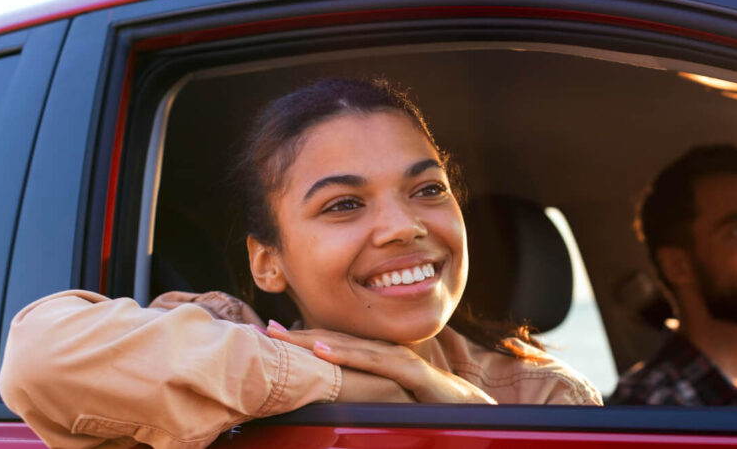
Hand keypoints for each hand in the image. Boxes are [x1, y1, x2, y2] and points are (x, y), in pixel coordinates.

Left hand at [265, 321, 495, 403]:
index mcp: (377, 359)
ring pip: (350, 347)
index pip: (334, 345)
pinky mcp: (411, 374)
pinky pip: (374, 363)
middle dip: (298, 335)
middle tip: (264, 329)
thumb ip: (368, 390)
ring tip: (283, 336)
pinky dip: (346, 356)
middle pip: (334, 341)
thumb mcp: (390, 398)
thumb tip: (341, 396)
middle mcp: (385, 354)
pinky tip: (323, 351)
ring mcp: (398, 361)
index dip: (303, 339)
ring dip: (314, 340)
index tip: (271, 334)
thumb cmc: (430, 404)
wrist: (472, 408)